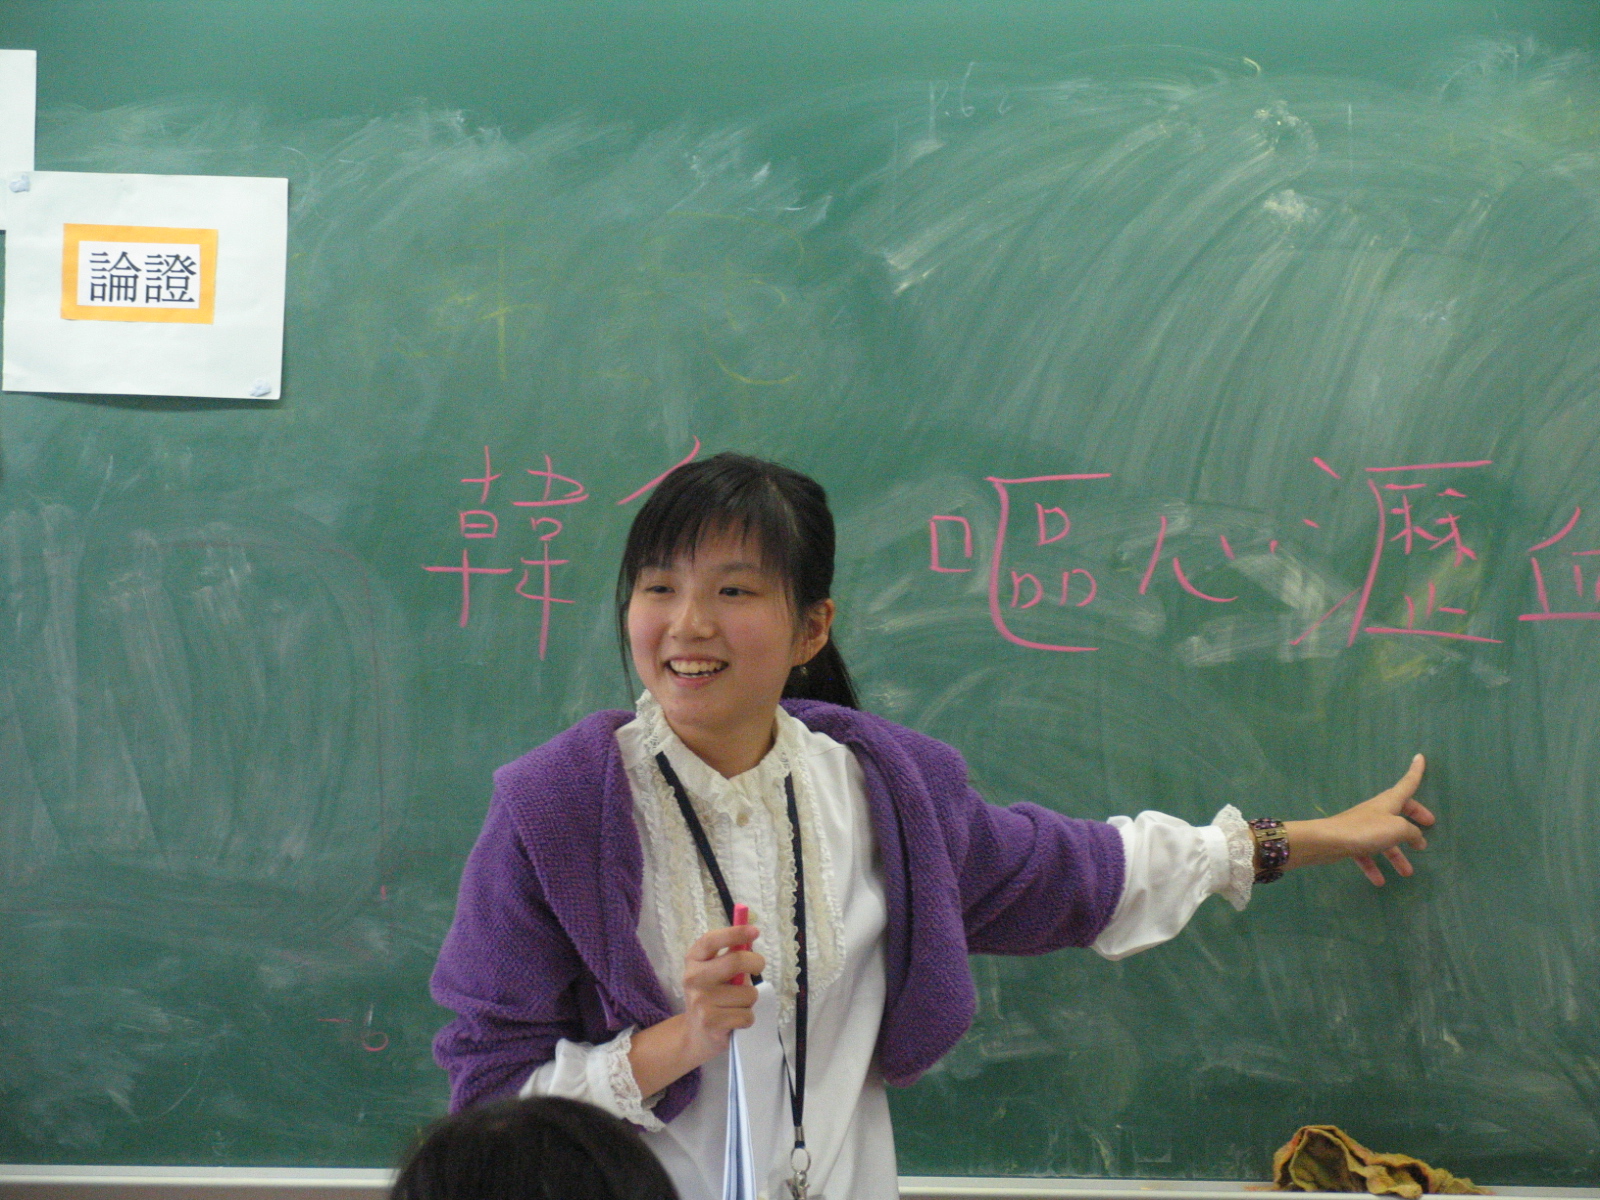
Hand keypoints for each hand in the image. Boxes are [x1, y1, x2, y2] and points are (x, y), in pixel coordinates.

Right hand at [679, 923, 763, 1059]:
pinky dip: (747, 1019)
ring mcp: (701, 1001)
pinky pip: (747, 1015)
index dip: (735, 932)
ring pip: (747, 994)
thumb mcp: (714, 973)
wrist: (696, 1035)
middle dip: (756, 963)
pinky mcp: (711, 1022)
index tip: (755, 930)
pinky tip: (734, 1021)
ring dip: (750, 1000)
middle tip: (759, 967)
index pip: (711, 940)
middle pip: (736, 961)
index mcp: (694, 960)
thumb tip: (751, 936)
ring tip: (736, 1005)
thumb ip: (730, 956)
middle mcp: (693, 978)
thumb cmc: (712, 997)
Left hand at [1284, 754, 1435, 884]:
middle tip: (1426, 834)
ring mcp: (1363, 826)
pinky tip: (1379, 882)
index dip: (1416, 772)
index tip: (1420, 757)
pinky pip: (1367, 854)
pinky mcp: (1351, 841)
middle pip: (1399, 812)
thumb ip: (1412, 832)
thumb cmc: (1366, 830)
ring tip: (1408, 872)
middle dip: (1414, 821)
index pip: (1407, 784)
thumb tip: (1417, 837)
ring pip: (1385, 839)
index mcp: (1388, 802)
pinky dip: (1374, 867)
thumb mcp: (1397, 829)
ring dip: (1396, 856)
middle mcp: (1376, 811)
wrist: (1328, 841)